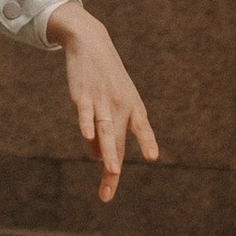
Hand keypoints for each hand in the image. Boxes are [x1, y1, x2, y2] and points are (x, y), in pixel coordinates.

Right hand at [45, 2, 158, 204]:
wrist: (91, 41)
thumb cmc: (106, 78)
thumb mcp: (113, 101)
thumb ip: (106, 132)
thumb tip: (98, 158)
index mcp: (133, 107)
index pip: (142, 128)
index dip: (147, 141)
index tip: (152, 157)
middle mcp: (120, 105)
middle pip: (118, 142)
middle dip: (113, 169)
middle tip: (107, 193)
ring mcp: (102, 100)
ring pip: (106, 131)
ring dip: (109, 152)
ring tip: (111, 171)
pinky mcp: (83, 94)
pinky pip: (86, 112)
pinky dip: (86, 124)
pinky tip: (86, 135)